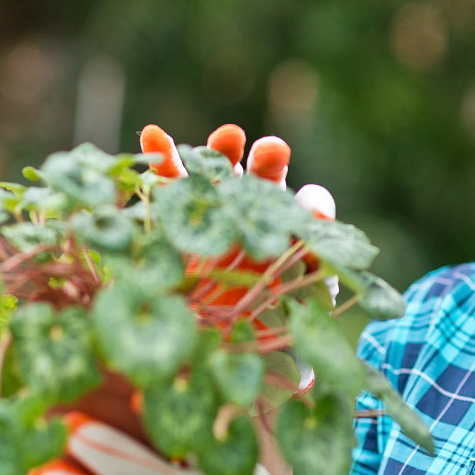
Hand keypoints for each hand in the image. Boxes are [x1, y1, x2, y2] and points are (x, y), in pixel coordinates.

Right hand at [140, 123, 340, 305]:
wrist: (220, 340)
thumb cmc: (269, 315)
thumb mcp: (303, 292)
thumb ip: (319, 254)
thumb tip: (319, 216)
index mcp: (279, 224)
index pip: (296, 202)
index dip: (306, 200)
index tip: (310, 208)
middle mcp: (244, 211)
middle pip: (257, 176)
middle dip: (265, 160)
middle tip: (271, 154)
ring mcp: (207, 212)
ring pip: (211, 174)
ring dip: (218, 154)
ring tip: (229, 138)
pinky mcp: (170, 221)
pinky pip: (165, 188)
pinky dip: (159, 159)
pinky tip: (154, 135)